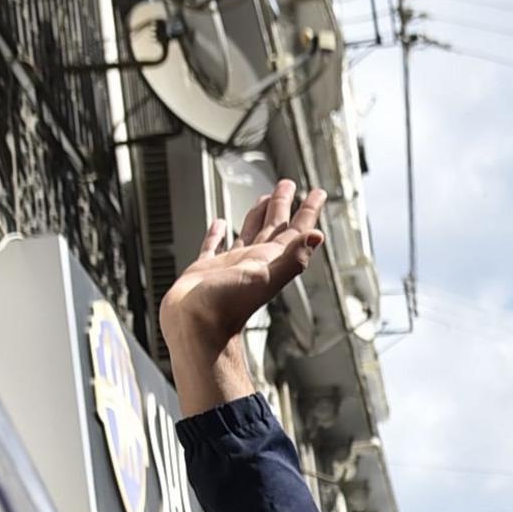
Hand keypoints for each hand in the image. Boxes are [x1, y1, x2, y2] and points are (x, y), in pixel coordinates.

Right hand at [159, 179, 326, 413]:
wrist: (195, 327)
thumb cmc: (227, 307)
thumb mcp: (265, 277)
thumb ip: (292, 257)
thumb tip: (317, 236)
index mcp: (270, 261)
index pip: (295, 231)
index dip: (308, 211)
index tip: (318, 193)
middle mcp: (254, 262)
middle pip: (274, 227)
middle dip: (282, 205)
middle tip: (288, 185)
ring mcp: (231, 266)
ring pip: (248, 234)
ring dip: (257, 216)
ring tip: (262, 198)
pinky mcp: (207, 270)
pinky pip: (215, 246)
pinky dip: (218, 234)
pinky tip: (220, 224)